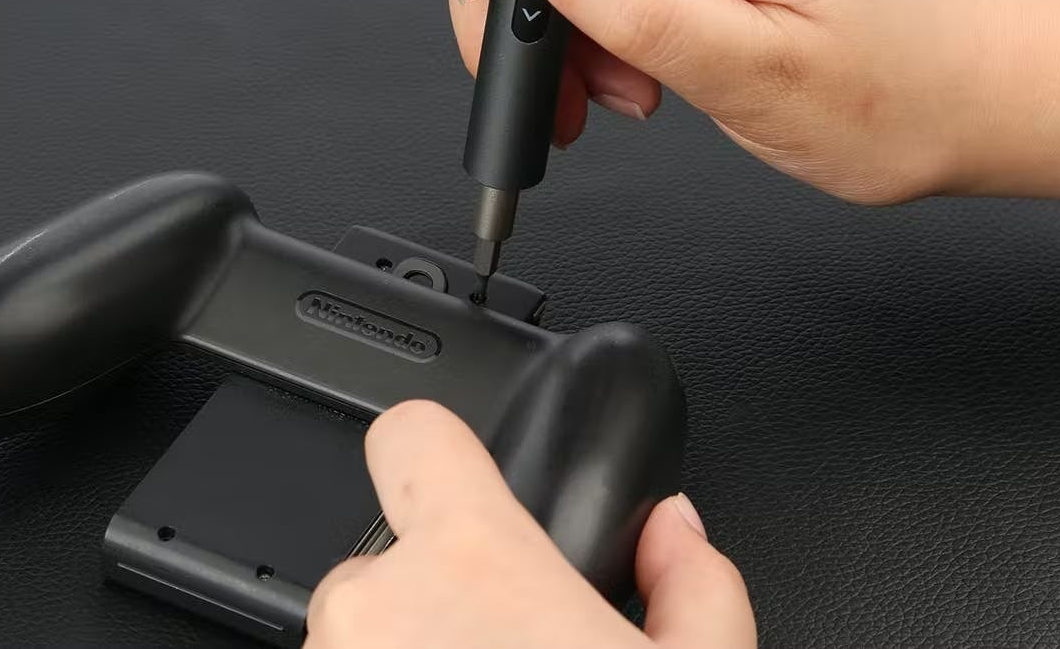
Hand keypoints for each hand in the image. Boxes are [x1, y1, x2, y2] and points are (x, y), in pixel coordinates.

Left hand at [304, 400, 755, 648]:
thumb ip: (694, 582)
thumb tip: (677, 532)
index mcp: (473, 561)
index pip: (411, 431)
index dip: (438, 447)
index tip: (458, 472)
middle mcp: (380, 604)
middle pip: (393, 552)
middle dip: (440, 594)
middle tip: (507, 646)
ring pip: (365, 629)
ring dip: (411, 647)